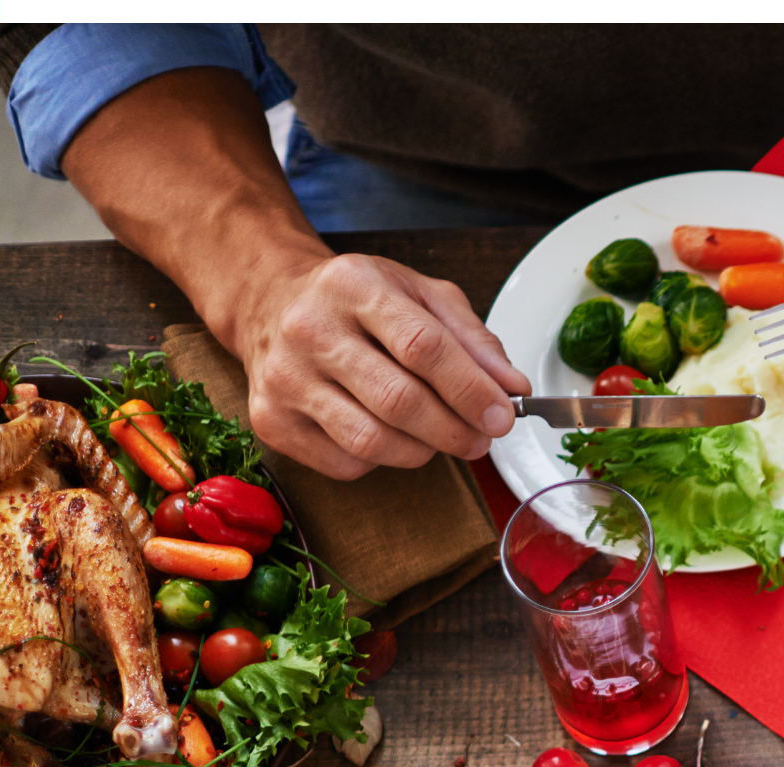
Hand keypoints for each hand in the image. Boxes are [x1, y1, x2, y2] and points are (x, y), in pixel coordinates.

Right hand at [227, 250, 530, 480]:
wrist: (270, 302)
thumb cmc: (357, 302)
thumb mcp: (419, 294)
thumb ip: (472, 338)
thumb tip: (512, 387)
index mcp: (352, 285)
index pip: (422, 346)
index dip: (470, 389)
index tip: (503, 416)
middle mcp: (309, 329)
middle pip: (399, 401)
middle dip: (454, 430)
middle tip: (481, 439)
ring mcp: (284, 377)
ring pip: (372, 441)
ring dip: (423, 451)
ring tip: (438, 436)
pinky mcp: (271, 420)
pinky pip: (345, 463)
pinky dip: (381, 461)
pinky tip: (388, 435)